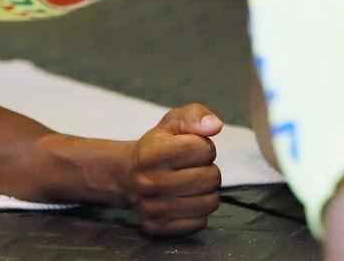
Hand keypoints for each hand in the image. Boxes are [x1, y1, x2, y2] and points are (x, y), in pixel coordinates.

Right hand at [127, 103, 223, 235]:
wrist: (128, 175)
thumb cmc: (157, 146)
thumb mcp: (172, 122)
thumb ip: (195, 116)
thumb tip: (215, 126)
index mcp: (151, 152)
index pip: (203, 149)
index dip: (204, 147)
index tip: (192, 148)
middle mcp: (149, 182)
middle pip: (210, 178)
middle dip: (208, 169)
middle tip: (193, 168)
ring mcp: (152, 208)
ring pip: (209, 202)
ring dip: (206, 191)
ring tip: (192, 183)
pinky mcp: (157, 227)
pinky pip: (200, 222)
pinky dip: (199, 211)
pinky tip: (185, 200)